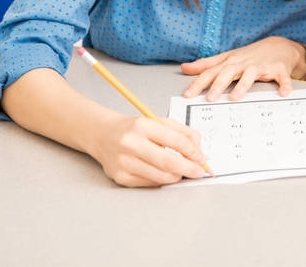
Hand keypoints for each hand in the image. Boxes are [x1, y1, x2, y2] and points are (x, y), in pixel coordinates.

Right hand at [89, 113, 210, 186]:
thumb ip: (182, 132)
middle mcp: (131, 143)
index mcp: (142, 126)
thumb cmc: (134, 129)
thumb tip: (199, 148)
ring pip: (160, 176)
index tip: (202, 158)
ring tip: (183, 172)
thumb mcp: (158, 122)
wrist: (103, 135)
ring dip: (177, 176)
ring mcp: (124, 162)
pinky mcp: (120, 176)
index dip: (193, 152)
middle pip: (168, 162)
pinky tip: (166, 174)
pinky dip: (162, 180)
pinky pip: (149, 183)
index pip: (175, 141)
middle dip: (189, 169)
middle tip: (199, 171)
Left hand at [181, 36, 302, 100]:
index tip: (188, 94)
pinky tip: (283, 93)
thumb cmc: (250, 55)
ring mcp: (262, 66)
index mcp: (231, 62)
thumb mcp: (227, 58)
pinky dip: (284, 84)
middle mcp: (244, 63)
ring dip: (244, 85)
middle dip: (219, 84)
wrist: (279, 46)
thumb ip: (206, 65)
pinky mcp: (279, 70)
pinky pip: (282, 78)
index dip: (199, 83)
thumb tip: (185, 68)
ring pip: (251, 74)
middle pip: (229, 72)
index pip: (212, 72)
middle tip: (209, 98)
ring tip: (235, 97)